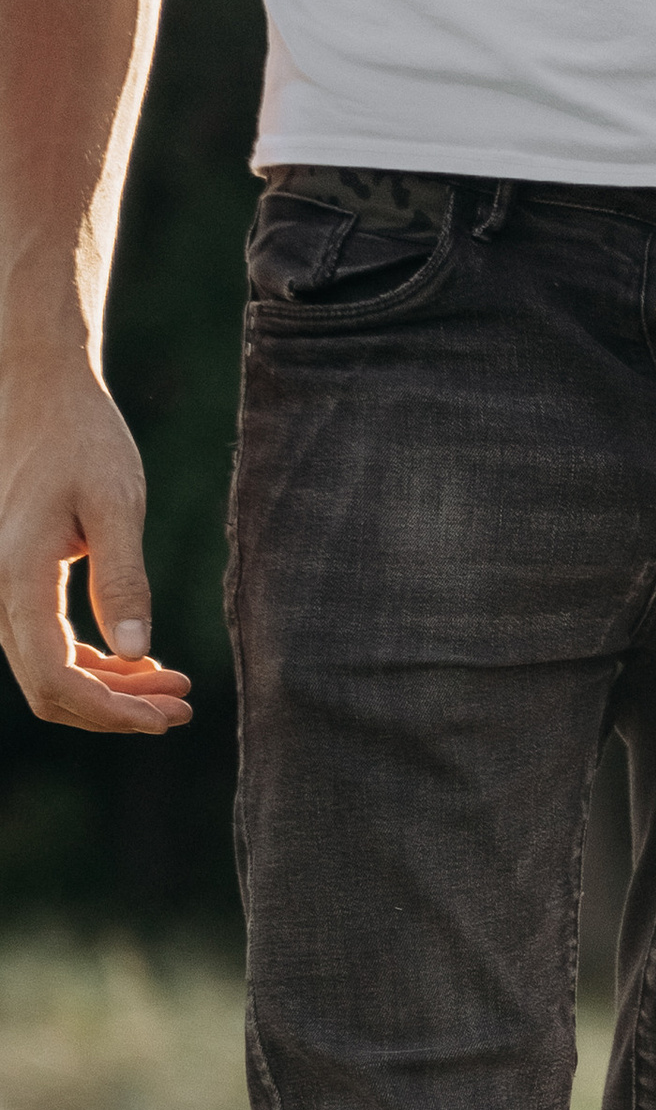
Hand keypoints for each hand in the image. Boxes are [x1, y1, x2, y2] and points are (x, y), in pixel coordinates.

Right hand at [0, 355, 191, 732]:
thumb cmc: (82, 438)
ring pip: (50, 673)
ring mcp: (1, 590)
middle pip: (50, 689)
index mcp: (17, 573)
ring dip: (110, 692)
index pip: (55, 677)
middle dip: (117, 710)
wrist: (42, 393)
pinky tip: (141, 663)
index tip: (167, 717)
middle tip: (183, 708)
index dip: (110, 712)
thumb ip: (123, 579)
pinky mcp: (16, 584)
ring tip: (174, 688)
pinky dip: (95, 666)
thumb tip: (135, 653)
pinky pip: (49, 647)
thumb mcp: (116, 503)